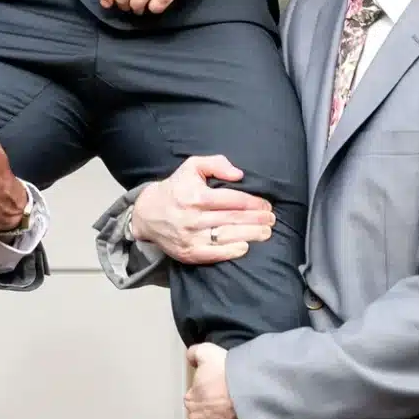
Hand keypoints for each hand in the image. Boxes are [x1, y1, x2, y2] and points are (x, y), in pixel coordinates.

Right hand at [131, 156, 274, 263]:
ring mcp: (191, 236)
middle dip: (256, 219)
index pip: (232, 199)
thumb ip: (216, 164)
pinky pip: (214, 253)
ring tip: (265, 233)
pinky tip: (245, 247)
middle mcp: (193, 216)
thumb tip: (239, 174)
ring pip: (227, 236)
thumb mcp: (191, 167)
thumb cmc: (176, 188)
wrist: (148, 213)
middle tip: (271, 220)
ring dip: (250, 235)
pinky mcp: (188, 252)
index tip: (266, 205)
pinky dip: (232, 251)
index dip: (253, 203)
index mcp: (196, 194)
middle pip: (233, 218)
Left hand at [185, 343, 246, 418]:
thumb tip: (190, 360)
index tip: (218, 391)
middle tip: (228, 405)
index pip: (194, 399)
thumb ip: (193, 354)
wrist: (248, 389)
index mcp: (191, 398)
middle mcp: (196, 417)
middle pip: (201, 417)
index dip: (207, 395)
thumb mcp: (206, 351)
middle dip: (212, 412)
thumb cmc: (227, 371)